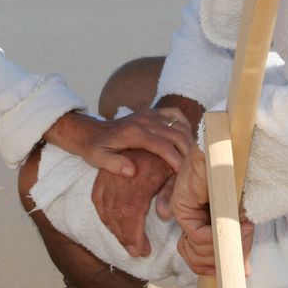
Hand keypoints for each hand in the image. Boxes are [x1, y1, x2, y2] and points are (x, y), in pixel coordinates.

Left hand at [46, 108, 192, 179]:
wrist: (91, 131)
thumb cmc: (96, 148)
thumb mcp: (98, 159)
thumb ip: (114, 165)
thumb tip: (132, 171)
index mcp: (134, 132)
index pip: (163, 146)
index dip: (176, 160)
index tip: (184, 175)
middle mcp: (145, 120)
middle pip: (177, 135)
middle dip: (188, 153)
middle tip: (195, 171)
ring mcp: (150, 114)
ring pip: (180, 125)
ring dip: (190, 141)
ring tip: (195, 160)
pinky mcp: (153, 112)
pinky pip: (175, 115)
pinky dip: (185, 125)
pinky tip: (188, 139)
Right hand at [92, 148, 172, 256]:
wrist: (146, 134)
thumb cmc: (164, 156)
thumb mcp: (172, 171)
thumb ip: (170, 192)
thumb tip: (163, 215)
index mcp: (139, 177)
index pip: (131, 212)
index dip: (135, 235)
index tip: (142, 250)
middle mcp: (120, 178)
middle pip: (117, 215)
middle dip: (126, 237)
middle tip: (137, 252)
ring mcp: (108, 177)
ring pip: (106, 210)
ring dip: (116, 231)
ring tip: (128, 245)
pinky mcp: (102, 176)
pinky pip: (98, 201)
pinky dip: (105, 217)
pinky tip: (114, 228)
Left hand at [170, 150, 253, 276]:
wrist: (231, 152)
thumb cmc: (239, 180)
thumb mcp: (242, 219)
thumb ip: (238, 243)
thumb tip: (244, 273)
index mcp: (202, 222)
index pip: (198, 259)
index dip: (214, 267)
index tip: (237, 269)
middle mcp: (189, 220)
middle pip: (196, 260)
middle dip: (219, 260)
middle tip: (237, 250)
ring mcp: (183, 213)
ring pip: (196, 251)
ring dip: (221, 247)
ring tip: (239, 232)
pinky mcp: (181, 205)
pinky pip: (198, 235)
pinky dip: (217, 236)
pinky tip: (231, 225)